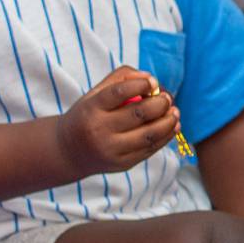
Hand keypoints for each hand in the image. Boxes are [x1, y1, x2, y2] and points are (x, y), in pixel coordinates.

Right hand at [57, 66, 179, 175]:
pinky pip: (150, 149)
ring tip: (175, 112)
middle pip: (139, 114)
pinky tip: (173, 126)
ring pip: (149, 134)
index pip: (119, 92)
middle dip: (161, 103)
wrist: (68, 152)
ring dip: (169, 121)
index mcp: (91, 109)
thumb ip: (121, 78)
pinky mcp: (122, 164)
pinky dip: (166, 137)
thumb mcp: (95, 93)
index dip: (140, 84)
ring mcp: (111, 150)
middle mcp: (99, 130)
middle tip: (167, 98)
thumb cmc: (88, 115)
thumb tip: (151, 78)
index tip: (153, 82)